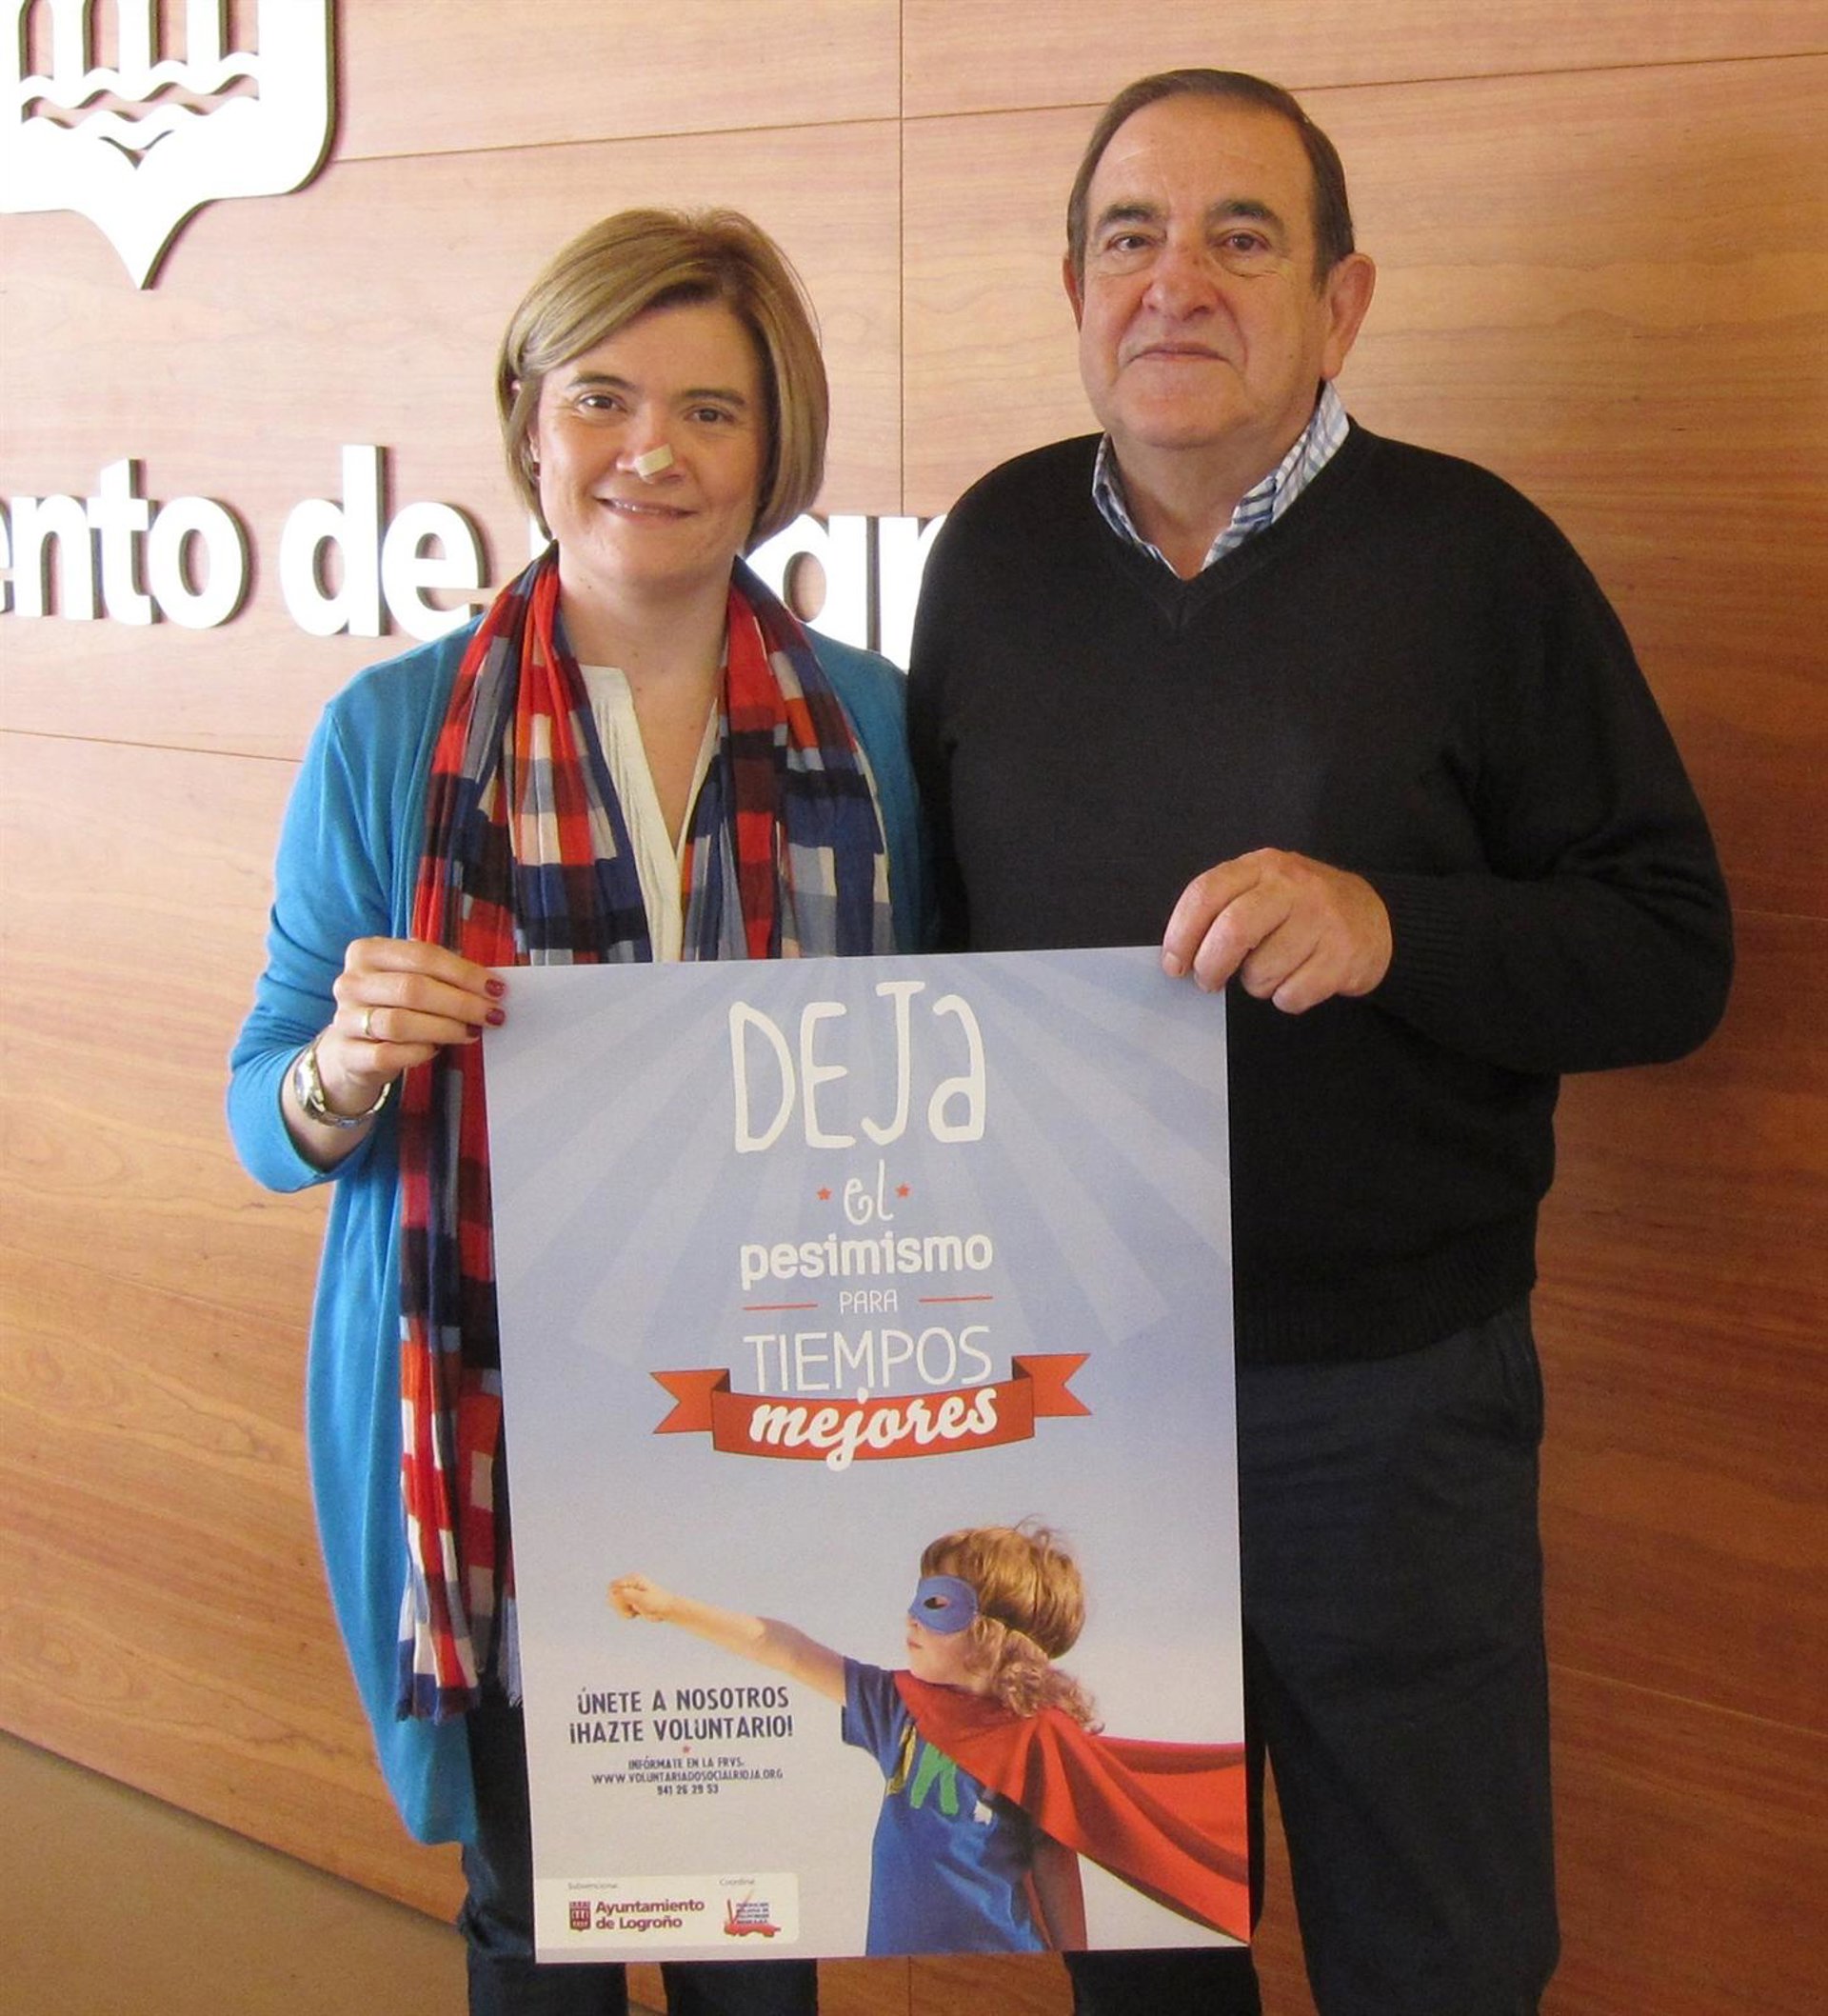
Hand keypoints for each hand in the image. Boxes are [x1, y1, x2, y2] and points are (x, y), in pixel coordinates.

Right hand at [314, 936, 505, 1117]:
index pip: (422, 956)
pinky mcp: (349, 1054)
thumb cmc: (390, 1007)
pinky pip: (387, 1054)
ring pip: (400, 1022)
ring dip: (444, 1028)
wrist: (350, 1050)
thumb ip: (440, 975)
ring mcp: (345, 1019)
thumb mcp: (408, 979)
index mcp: (368, 952)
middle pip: (413, 989)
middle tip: (492, 1014)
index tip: (496, 988)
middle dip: (461, 1003)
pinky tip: (435, 1051)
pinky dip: (417, 1053)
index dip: (463, 973)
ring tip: (472, 1032)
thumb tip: (489, 985)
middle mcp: (351, 982)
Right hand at [610, 1573, 672, 1621]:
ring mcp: (630, 1593)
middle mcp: (630, 1585)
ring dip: (622, 1611)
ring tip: (634, 1612)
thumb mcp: (642, 1598)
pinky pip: (620, 1610)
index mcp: (632, 1579)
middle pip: (612, 1595)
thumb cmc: (657, 1602)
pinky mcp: (631, 1602)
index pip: (612, 1586)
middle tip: (631, 1609)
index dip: (615, 1596)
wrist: (668, 1609)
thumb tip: (612, 1591)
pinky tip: (635, 1614)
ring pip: (615, 1604)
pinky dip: (625, 1614)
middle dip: (619, 1605)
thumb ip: (627, 1594)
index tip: (626, 1602)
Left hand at [1162, 849, 1391, 1012]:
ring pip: (1261, 971)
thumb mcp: (1266, 888)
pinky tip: (1298, 980)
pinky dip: (1285, 998)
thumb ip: (1225, 907)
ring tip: (1272, 971)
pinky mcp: (1342, 957)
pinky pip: (1291, 995)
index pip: (1206, 893)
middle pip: (1232, 932)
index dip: (1180, 933)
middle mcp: (1293, 887)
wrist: (1377, 920)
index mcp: (1263, 866)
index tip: (1173, 964)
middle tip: (1209, 981)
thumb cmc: (1304, 909)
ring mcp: (1322, 920)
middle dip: (1210, 966)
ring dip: (1255, 984)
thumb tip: (1179, 954)